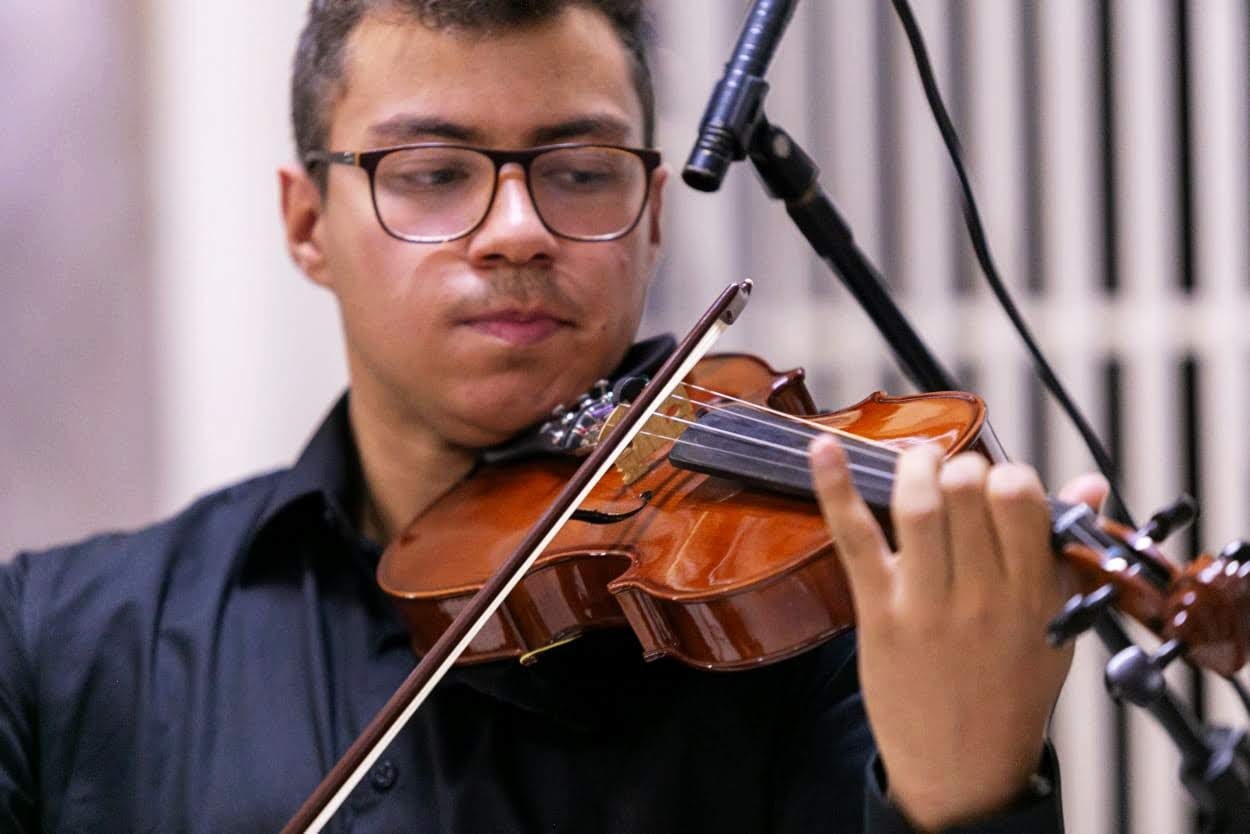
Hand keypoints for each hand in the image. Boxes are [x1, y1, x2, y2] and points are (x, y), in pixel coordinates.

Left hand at [809, 438, 1106, 830]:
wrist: (964, 770)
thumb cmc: (1011, 691)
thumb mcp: (1059, 625)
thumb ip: (1068, 552)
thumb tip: (1087, 485)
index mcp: (1034, 593)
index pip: (1020, 497)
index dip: (1004, 475)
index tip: (996, 487)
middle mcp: (983, 595)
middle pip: (967, 489)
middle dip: (959, 466)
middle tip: (952, 479)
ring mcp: (927, 604)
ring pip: (919, 505)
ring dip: (914, 466)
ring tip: (915, 462)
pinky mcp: (878, 614)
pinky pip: (855, 538)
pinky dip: (836, 487)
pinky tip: (822, 450)